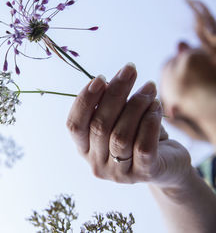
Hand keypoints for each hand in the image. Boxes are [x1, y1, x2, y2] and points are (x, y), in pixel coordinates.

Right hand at [66, 63, 191, 187]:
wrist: (169, 164)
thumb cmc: (139, 135)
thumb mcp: (119, 119)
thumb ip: (109, 106)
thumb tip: (107, 82)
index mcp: (84, 149)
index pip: (74, 125)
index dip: (84, 101)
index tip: (100, 78)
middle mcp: (97, 164)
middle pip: (99, 126)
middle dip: (115, 93)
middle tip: (130, 70)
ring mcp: (119, 173)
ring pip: (120, 135)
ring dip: (136, 105)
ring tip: (149, 87)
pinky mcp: (144, 174)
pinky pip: (143, 146)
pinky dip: (149, 122)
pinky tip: (156, 106)